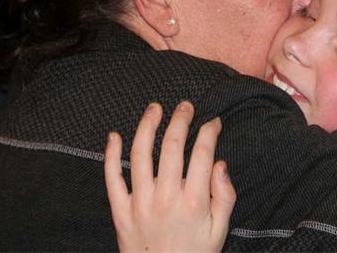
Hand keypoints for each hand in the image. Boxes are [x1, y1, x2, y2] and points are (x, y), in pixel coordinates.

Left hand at [105, 101, 235, 252]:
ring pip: (141, 154)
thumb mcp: (220, 230)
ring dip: (147, 126)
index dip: (209, 131)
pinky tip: (114, 136)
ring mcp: (140, 203)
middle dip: (181, 119)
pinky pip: (112, 178)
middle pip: (172, 145)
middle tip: (186, 105)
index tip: (213, 122)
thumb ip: (224, 196)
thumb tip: (220, 164)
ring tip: (154, 108)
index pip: (202, 152)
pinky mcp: (121, 211)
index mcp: (193, 201)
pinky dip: (111, 155)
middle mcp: (165, 197)